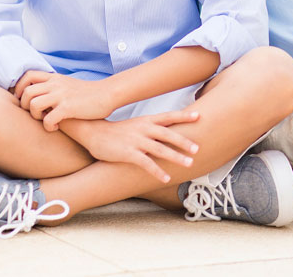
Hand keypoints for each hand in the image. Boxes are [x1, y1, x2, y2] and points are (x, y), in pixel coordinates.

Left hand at [14, 71, 116, 128]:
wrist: (108, 94)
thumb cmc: (88, 93)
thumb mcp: (68, 84)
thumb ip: (54, 86)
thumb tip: (40, 93)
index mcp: (55, 78)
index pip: (28, 76)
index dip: (19, 88)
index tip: (22, 99)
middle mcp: (56, 84)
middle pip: (27, 92)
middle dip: (25, 106)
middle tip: (34, 114)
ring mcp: (61, 95)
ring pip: (34, 104)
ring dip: (35, 116)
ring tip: (44, 121)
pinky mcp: (68, 108)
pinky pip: (48, 119)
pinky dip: (47, 126)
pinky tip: (54, 128)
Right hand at [73, 110, 200, 182]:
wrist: (93, 132)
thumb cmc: (117, 131)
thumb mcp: (136, 125)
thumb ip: (151, 128)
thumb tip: (167, 132)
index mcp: (146, 120)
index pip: (168, 116)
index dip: (183, 116)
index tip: (198, 115)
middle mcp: (143, 129)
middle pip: (168, 134)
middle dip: (184, 141)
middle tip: (198, 148)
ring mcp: (136, 141)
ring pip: (160, 149)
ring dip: (176, 157)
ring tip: (189, 163)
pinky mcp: (128, 153)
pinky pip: (146, 163)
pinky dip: (157, 171)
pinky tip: (166, 178)